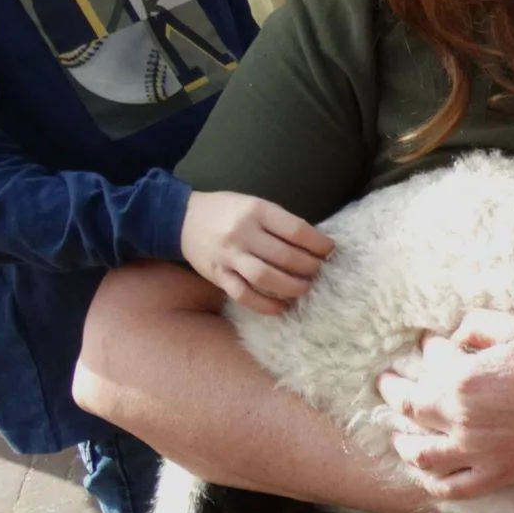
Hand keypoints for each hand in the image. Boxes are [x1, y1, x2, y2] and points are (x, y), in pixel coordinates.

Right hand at [180, 191, 333, 314]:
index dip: (319, 244)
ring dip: (291, 287)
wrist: (182, 218)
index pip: (296, 230)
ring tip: (306, 288)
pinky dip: (265, 305)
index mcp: (257, 211)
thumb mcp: (255, 205)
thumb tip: (315, 245)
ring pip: (265, 277)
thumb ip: (280, 223)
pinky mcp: (217, 275)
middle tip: (320, 272)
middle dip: (309, 267)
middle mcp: (243, 233)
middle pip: (284, 256)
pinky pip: (243, 294)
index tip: (331, 250)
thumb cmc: (228, 211)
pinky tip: (281, 308)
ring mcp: (228, 256)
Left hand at [376, 309, 513, 500]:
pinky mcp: (494, 476)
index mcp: (462, 379)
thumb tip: (453, 336)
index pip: (423, 367)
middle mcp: (460, 418)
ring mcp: (475, 452)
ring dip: (403, 442)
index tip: (422, 347)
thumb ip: (475, 325)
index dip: (419, 354)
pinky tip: (427, 472)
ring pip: (420, 454)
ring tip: (399, 434)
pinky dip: (431, 481)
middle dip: (394, 394)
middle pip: (410, 410)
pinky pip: (449, 487)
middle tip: (389, 385)